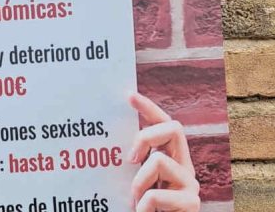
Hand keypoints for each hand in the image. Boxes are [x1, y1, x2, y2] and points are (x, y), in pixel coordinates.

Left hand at [128, 93, 200, 211]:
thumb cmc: (136, 208)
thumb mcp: (130, 182)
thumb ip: (129, 164)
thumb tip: (103, 142)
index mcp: (169, 159)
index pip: (163, 125)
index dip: (149, 108)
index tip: (129, 95)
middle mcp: (184, 168)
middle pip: (174, 128)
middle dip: (148, 134)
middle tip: (129, 157)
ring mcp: (190, 185)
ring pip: (160, 161)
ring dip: (139, 182)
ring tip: (134, 202)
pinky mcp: (192, 204)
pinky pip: (156, 195)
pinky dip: (142, 206)